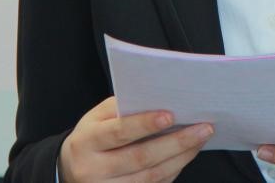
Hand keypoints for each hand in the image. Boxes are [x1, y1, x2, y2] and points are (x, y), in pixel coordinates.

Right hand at [58, 96, 213, 182]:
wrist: (72, 171)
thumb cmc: (91, 138)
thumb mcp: (96, 118)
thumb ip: (123, 108)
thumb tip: (159, 100)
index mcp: (86, 142)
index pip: (118, 132)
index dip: (144, 124)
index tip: (170, 115)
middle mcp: (93, 170)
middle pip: (140, 158)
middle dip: (175, 142)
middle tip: (202, 128)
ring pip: (150, 176)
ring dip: (181, 157)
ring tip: (200, 139)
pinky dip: (173, 170)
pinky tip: (186, 155)